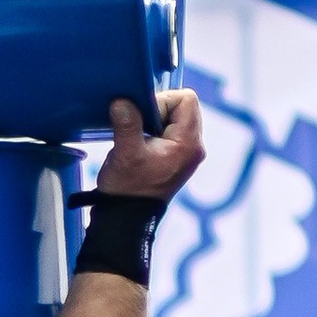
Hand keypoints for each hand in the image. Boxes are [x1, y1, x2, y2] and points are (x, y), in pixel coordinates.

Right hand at [99, 88, 205, 203]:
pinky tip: (141, 143)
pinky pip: (170, 130)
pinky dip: (155, 130)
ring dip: (155, 120)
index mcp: (189, 144)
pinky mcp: (177, 157)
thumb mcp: (125, 154)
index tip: (143, 117)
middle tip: (140, 128)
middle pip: (183, 106)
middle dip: (158, 110)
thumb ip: (127, 123)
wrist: (126, 217)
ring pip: (175, 117)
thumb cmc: (129, 190)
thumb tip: (123, 101)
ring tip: (139, 138)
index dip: (162, 101)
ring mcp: (187, 153)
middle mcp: (194, 147)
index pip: (186, 99)